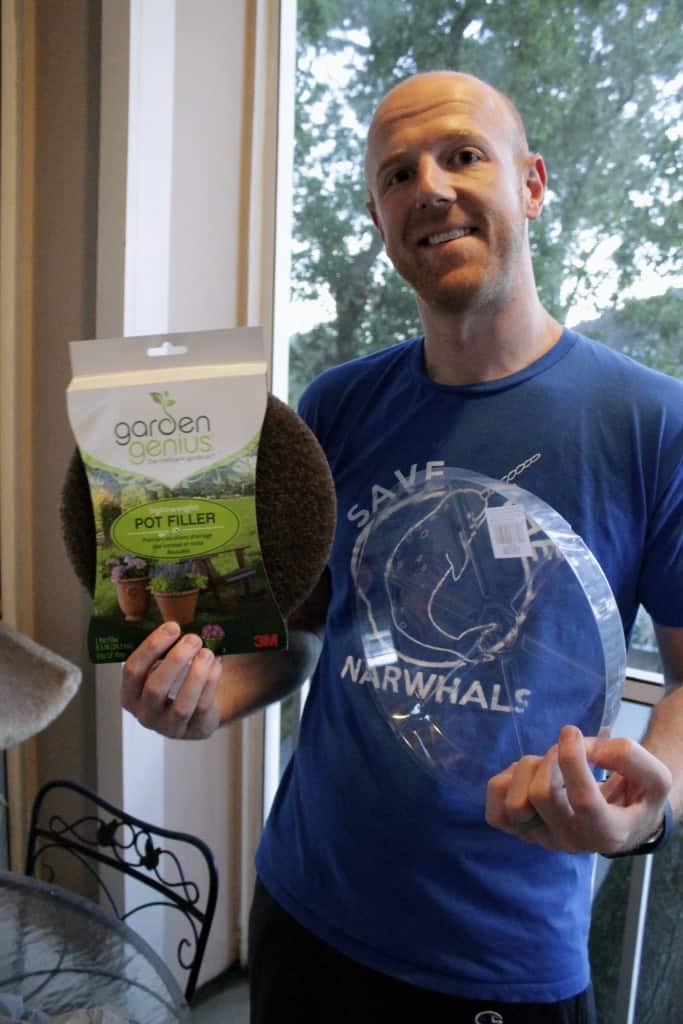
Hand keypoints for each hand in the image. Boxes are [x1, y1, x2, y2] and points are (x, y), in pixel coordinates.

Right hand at [122, 622, 223, 739]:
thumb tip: (178, 618)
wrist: (196, 711)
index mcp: (130, 694)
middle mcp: (145, 714)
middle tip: (193, 638)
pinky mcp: (193, 730)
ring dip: (196, 674)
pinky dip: (210, 683)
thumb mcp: (161, 666)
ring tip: (207, 652)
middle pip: (155, 687)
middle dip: (176, 660)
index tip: (173, 626)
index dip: (152, 647)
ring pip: (181, 703)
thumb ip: (163, 649)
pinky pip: (202, 707)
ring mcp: (169, 727)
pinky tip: (216, 664)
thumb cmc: (174, 680)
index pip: (132, 670)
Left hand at [485, 725, 671, 853]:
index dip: (572, 760)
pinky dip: (506, 783)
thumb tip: (589, 748)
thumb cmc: (637, 796)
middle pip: (542, 795)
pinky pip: (494, 810)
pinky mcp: (520, 831)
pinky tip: (527, 775)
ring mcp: (541, 839)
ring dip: (529, 768)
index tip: (571, 732)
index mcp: (607, 831)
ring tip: (549, 764)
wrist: (623, 819)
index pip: (583, 800)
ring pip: (514, 803)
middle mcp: (570, 842)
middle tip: (569, 749)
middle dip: (553, 757)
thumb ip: (631, 758)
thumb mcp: (654, 777)